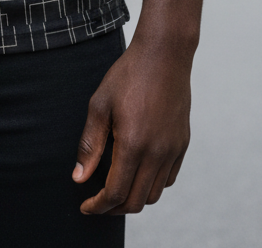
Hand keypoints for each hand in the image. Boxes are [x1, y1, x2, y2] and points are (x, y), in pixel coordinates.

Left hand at [72, 38, 191, 214]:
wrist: (164, 54)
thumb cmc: (128, 75)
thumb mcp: (99, 105)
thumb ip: (89, 145)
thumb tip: (79, 177)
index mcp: (133, 144)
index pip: (116, 193)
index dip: (98, 206)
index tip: (86, 206)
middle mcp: (157, 152)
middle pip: (136, 201)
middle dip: (113, 208)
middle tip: (98, 201)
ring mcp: (173, 149)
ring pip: (154, 194)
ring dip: (133, 198)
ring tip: (116, 188)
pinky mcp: (182, 143)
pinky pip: (168, 178)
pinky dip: (152, 185)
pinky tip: (137, 172)